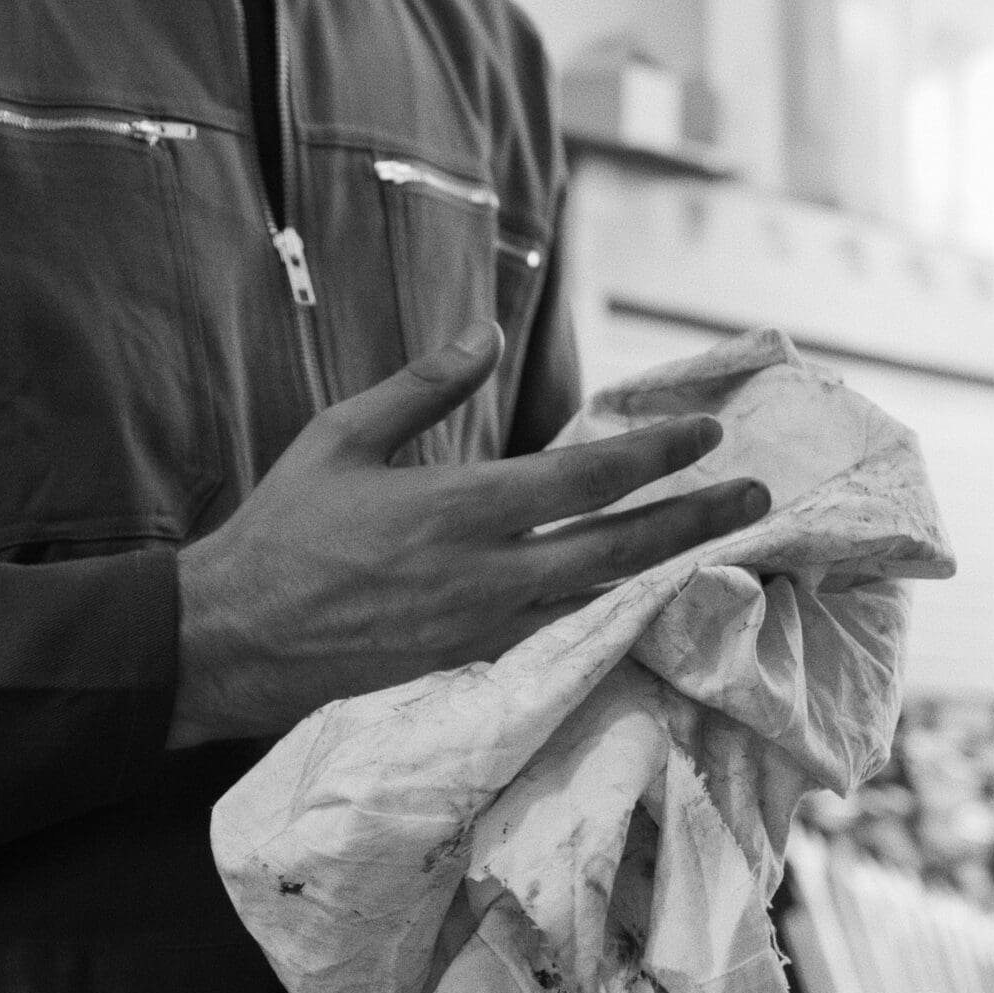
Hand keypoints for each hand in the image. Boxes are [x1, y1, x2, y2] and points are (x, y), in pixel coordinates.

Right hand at [169, 321, 768, 745]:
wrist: (233, 640)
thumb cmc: (283, 529)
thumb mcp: (342, 435)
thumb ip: (423, 385)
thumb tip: (485, 329)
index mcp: (459, 509)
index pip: (586, 479)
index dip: (657, 455)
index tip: (708, 434)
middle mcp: (486, 575)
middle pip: (619, 547)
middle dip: (697, 519)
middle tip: (759, 498)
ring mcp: (483, 628)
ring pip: (600, 599)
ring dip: (666, 569)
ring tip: (721, 546)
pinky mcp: (469, 663)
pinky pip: (560, 636)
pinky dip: (609, 612)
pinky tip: (638, 597)